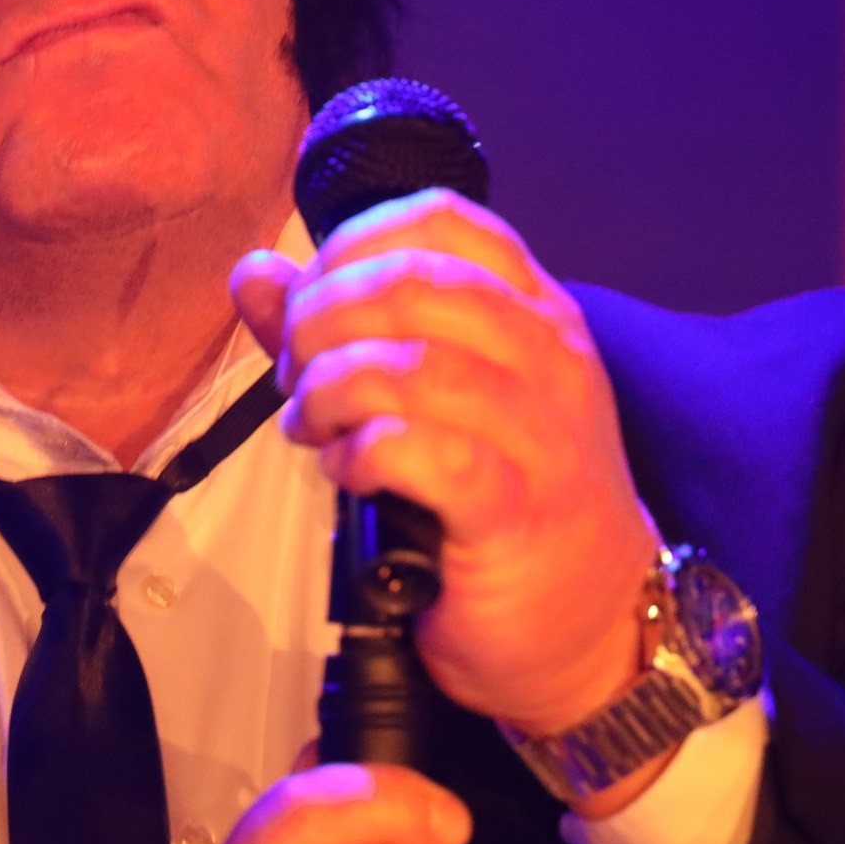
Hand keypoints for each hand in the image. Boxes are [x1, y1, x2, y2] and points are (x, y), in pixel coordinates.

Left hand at [230, 191, 662, 774]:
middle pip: (414, 282)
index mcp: (531, 308)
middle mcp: (549, 355)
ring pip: (414, 365)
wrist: (589, 625)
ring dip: (332, 389)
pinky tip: (347, 471)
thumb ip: (338, 328)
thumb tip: (255, 271)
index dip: (350, 246)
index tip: (310, 304)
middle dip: (322, 319)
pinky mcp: (517, 512)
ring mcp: (542, 433)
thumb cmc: (502, 500)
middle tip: (296, 375)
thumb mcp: (429, 396)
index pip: (440, 218)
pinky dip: (362, 453)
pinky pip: (425, 454)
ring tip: (312, 427)